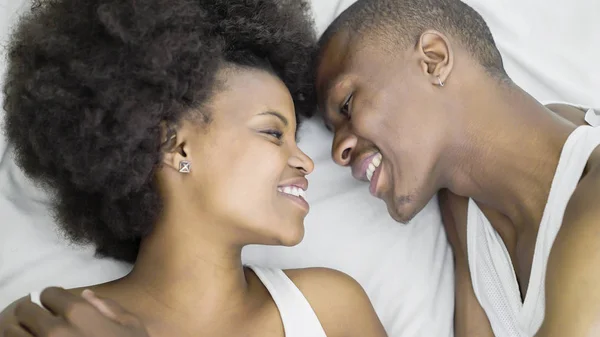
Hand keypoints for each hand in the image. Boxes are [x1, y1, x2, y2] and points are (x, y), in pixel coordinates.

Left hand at [4, 287, 149, 336]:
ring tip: (36, 335)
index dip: (55, 298)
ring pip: (13, 332)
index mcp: (79, 313)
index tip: (58, 307)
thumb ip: (109, 307)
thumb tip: (87, 294)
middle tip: (44, 321)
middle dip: (34, 312)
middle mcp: (54, 329)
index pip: (49, 293)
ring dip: (22, 332)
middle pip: (25, 310)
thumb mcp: (132, 327)